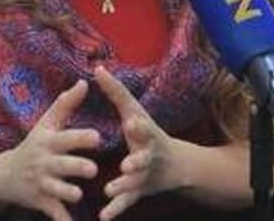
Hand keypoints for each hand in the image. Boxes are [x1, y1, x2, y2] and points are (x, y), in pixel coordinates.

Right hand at [0, 79, 100, 220]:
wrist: (5, 175)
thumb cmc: (34, 144)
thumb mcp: (46, 123)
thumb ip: (66, 104)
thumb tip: (85, 81)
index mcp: (48, 142)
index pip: (65, 138)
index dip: (80, 138)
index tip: (97, 136)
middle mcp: (44, 163)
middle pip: (62, 165)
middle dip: (76, 167)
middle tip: (92, 169)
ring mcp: (42, 184)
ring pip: (57, 190)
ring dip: (68, 193)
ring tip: (78, 194)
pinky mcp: (42, 202)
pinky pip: (53, 213)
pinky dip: (62, 220)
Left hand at [93, 66, 181, 219]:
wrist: (176, 165)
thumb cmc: (147, 133)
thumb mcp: (135, 112)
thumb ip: (116, 92)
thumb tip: (97, 68)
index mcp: (147, 134)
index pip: (144, 128)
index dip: (139, 126)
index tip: (131, 122)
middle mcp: (148, 155)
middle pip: (143, 159)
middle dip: (136, 162)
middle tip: (127, 165)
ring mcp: (144, 175)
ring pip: (134, 183)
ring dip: (123, 186)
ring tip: (109, 190)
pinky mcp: (138, 192)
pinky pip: (126, 202)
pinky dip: (115, 210)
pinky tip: (103, 217)